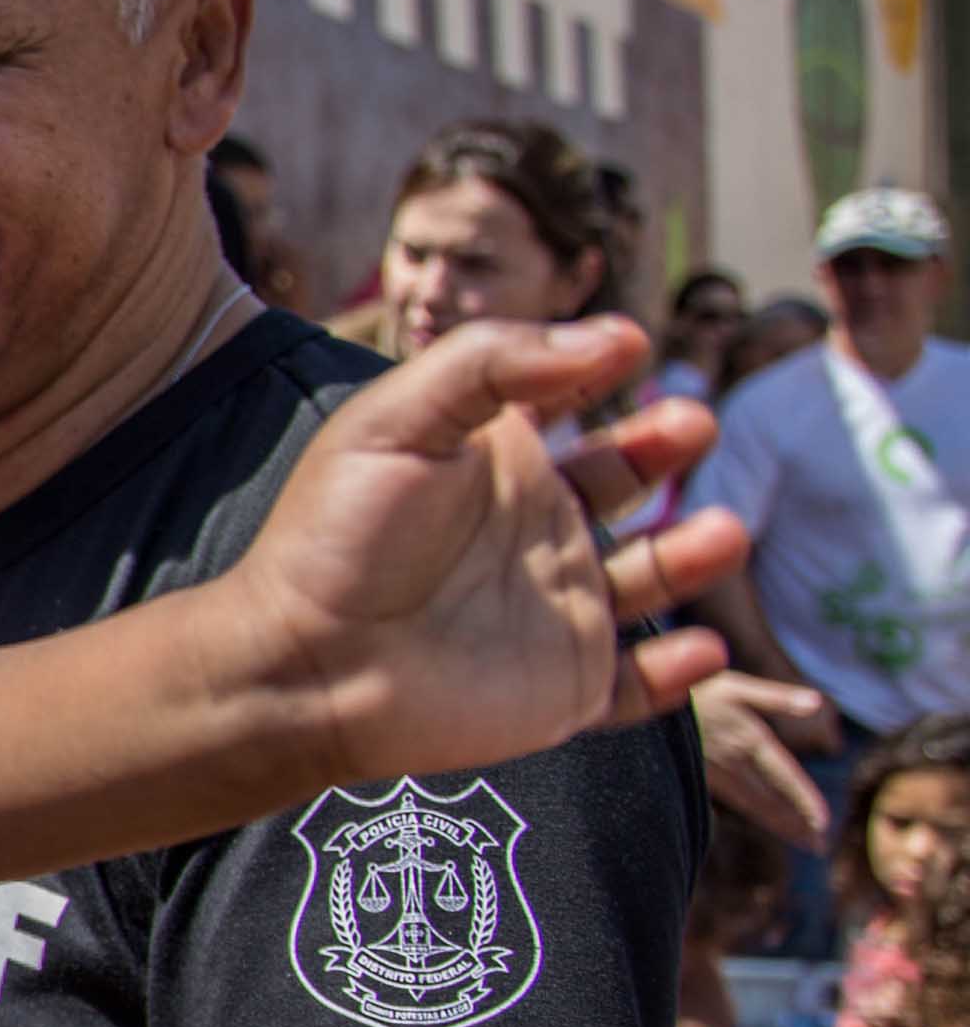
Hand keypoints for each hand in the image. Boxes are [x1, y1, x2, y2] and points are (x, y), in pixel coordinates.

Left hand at [221, 319, 743, 782]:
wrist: (305, 665)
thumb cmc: (339, 536)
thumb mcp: (398, 420)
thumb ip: (494, 362)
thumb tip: (613, 337)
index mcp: (491, 460)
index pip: (565, 398)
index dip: (600, 363)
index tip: (631, 345)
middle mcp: (529, 527)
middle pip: (621, 474)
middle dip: (662, 445)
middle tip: (691, 424)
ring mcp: (553, 607)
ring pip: (650, 574)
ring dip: (694, 552)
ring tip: (721, 531)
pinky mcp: (564, 688)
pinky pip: (639, 685)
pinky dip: (680, 672)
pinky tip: (701, 648)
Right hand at [693, 670, 833, 849]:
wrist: (645, 700)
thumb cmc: (694, 688)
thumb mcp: (736, 686)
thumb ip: (777, 698)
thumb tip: (817, 703)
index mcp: (750, 739)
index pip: (784, 778)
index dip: (805, 801)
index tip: (824, 824)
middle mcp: (735, 763)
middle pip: (771, 801)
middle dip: (796, 824)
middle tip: (820, 847)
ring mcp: (715, 774)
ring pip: (753, 806)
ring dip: (779, 824)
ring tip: (801, 840)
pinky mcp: (699, 777)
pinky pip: (735, 801)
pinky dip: (755, 814)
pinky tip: (762, 820)